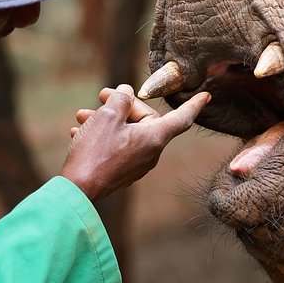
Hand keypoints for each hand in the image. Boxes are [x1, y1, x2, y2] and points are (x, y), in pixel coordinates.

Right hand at [61, 84, 209, 202]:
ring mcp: (136, 165)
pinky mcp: (121, 172)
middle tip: (101, 95)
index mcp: (154, 138)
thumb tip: (126, 93)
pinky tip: (80, 132)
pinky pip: (117, 147)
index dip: (193, 105)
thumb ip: (121, 98)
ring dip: (106, 120)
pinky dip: (103, 136)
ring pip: (126, 133)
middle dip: (123, 105)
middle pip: (145, 120)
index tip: (206, 96)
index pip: (181, 118)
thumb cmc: (95, 151)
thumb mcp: (108, 115)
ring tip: (82, 114)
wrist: (77, 189)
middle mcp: (150, 153)